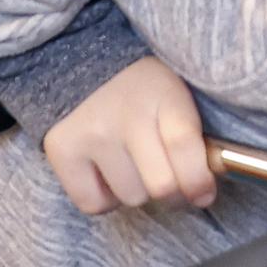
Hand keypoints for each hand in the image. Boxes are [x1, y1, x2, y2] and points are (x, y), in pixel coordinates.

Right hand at [41, 55, 216, 215]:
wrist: (85, 62)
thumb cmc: (145, 89)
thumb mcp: (179, 96)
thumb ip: (195, 138)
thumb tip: (202, 195)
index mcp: (166, 95)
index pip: (184, 146)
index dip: (199, 181)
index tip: (204, 194)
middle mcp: (126, 114)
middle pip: (160, 185)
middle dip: (174, 193)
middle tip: (171, 180)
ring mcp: (91, 133)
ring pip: (131, 197)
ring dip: (138, 190)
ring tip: (133, 163)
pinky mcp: (62, 150)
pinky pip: (93, 204)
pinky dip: (106, 199)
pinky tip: (108, 172)